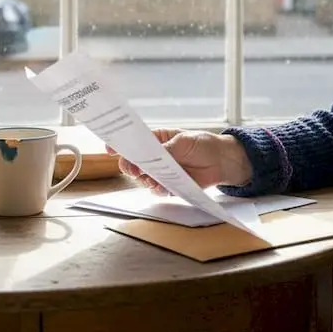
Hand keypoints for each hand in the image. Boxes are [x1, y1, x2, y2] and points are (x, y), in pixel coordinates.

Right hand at [109, 129, 252, 194]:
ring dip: (145, 180)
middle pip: (133, 163)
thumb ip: (165, 151)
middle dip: (130, 166)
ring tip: (153, 179)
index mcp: (156, 140)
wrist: (223, 161)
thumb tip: (148, 159)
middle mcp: (155, 157)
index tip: (110, 149)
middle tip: (133, 169)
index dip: (120, 145)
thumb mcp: (183, 142)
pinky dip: (158, 190)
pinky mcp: (170, 185)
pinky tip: (163, 187)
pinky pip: (158, 190)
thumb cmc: (203, 144)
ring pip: (144, 179)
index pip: (133, 142)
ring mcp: (162, 172)